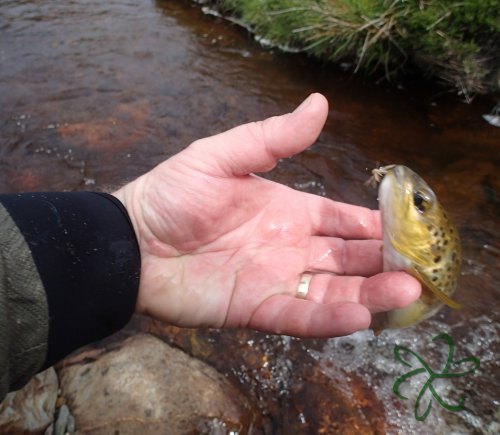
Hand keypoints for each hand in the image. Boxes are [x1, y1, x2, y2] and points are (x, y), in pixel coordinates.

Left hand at [113, 93, 419, 337]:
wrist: (131, 241)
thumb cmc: (172, 195)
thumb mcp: (222, 156)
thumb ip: (272, 138)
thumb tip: (321, 104)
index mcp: (287, 211)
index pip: (341, 220)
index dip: (373, 224)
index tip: (407, 227)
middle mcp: (288, 248)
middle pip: (346, 258)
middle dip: (382, 262)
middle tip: (419, 265)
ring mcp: (273, 280)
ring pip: (332, 290)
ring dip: (369, 293)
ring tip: (405, 291)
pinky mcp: (254, 308)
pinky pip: (298, 316)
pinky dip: (327, 318)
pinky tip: (359, 316)